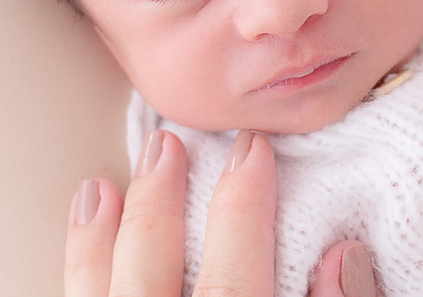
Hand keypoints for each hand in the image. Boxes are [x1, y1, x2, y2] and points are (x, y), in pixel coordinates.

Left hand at [64, 129, 376, 296]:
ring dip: (100, 239)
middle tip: (168, 145)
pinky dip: (80, 271)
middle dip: (159, 204)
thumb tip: (342, 256)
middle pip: (153, 273)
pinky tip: (85, 242)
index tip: (251, 150)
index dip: (242, 209)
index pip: (234, 278)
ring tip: (103, 186)